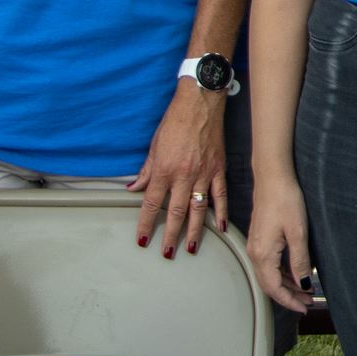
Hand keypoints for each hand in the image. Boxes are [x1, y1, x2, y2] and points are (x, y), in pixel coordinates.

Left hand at [125, 83, 226, 257]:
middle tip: (167, 252)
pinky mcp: (218, 169)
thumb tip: (134, 189)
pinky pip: (220, 195)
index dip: (145, 224)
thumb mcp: (154, 145)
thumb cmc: (175, 121)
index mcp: (164, 170)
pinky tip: (220, 227)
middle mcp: (183, 175)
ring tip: (192, 247)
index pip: (151, 203)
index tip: (142, 239)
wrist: (200, 103)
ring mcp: (203, 174)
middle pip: (175, 212)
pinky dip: (221, 212)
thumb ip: (146, 171)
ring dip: (195, 231)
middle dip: (170, 234)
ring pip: (198, 209)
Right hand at [246, 176, 315, 314]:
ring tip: (303, 291)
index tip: (304, 307)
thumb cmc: (285, 199)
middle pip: (269, 285)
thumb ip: (299, 261)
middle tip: (307, 303)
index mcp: (263, 254)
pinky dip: (280, 273)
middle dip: (288, 296)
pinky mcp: (259, 238)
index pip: (274, 288)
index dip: (289, 301)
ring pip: (268, 275)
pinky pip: (267, 264)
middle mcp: (255, 252)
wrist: (272, 176)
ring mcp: (255, 245)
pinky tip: (293, 273)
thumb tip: (302, 284)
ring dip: (285, 285)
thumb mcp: (298, 232)